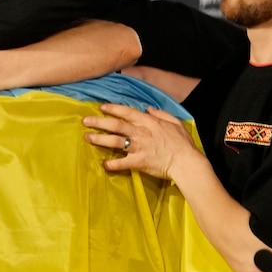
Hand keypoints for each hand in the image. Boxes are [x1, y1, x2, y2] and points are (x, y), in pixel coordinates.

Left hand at [82, 103, 198, 179]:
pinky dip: (111, 164)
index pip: (126, 112)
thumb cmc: (183, 143)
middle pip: (115, 125)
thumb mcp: (175, 122)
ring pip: (114, 141)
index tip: (101, 107)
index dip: (112, 108)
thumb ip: (161, 114)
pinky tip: (103, 164)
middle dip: (98, 122)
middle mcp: (140, 133)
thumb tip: (148, 108)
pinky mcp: (138, 162)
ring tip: (87, 138)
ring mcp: (138, 147)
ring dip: (99, 139)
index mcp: (148, 122)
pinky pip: (121, 163)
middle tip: (85, 121)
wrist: (187, 162)